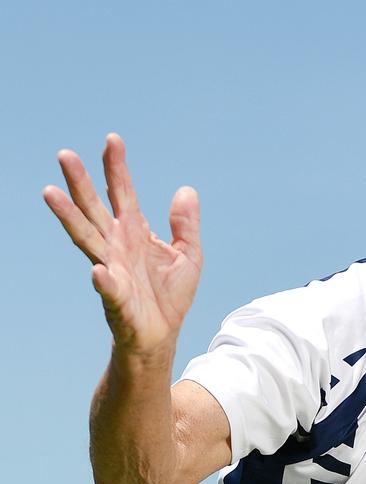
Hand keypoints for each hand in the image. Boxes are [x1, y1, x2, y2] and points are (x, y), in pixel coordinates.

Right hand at [43, 133, 201, 355]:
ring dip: (69, 217)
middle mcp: (116, 246)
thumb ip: (185, 225)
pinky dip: (103, 280)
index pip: (122, 194)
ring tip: (51, 194)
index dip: (117, 169)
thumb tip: (186, 190)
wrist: (161, 336)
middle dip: (80, 183)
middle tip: (65, 154)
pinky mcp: (117, 299)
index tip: (112, 140)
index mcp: (133, 232)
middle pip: (93, 208)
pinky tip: (97, 271)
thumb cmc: (168, 296)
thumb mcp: (188, 255)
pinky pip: (108, 288)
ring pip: (86, 239)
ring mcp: (112, 270)